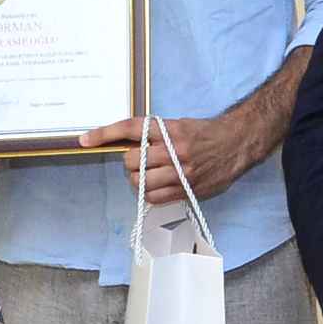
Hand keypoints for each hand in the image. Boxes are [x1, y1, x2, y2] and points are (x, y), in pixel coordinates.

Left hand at [85, 112, 268, 206]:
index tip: (85, 140)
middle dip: (130, 162)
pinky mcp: (187, 190)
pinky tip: (158, 187)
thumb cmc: (204, 133)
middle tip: (139, 162)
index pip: (129, 129)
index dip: (104, 134)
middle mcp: (173, 150)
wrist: (237, 144)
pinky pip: (154, 198)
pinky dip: (149, 195)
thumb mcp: (179, 125)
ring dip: (138, 180)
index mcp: (169, 129)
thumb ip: (155, 135)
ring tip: (148, 175)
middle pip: (131, 160)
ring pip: (140, 182)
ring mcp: (180, 172)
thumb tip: (125, 145)